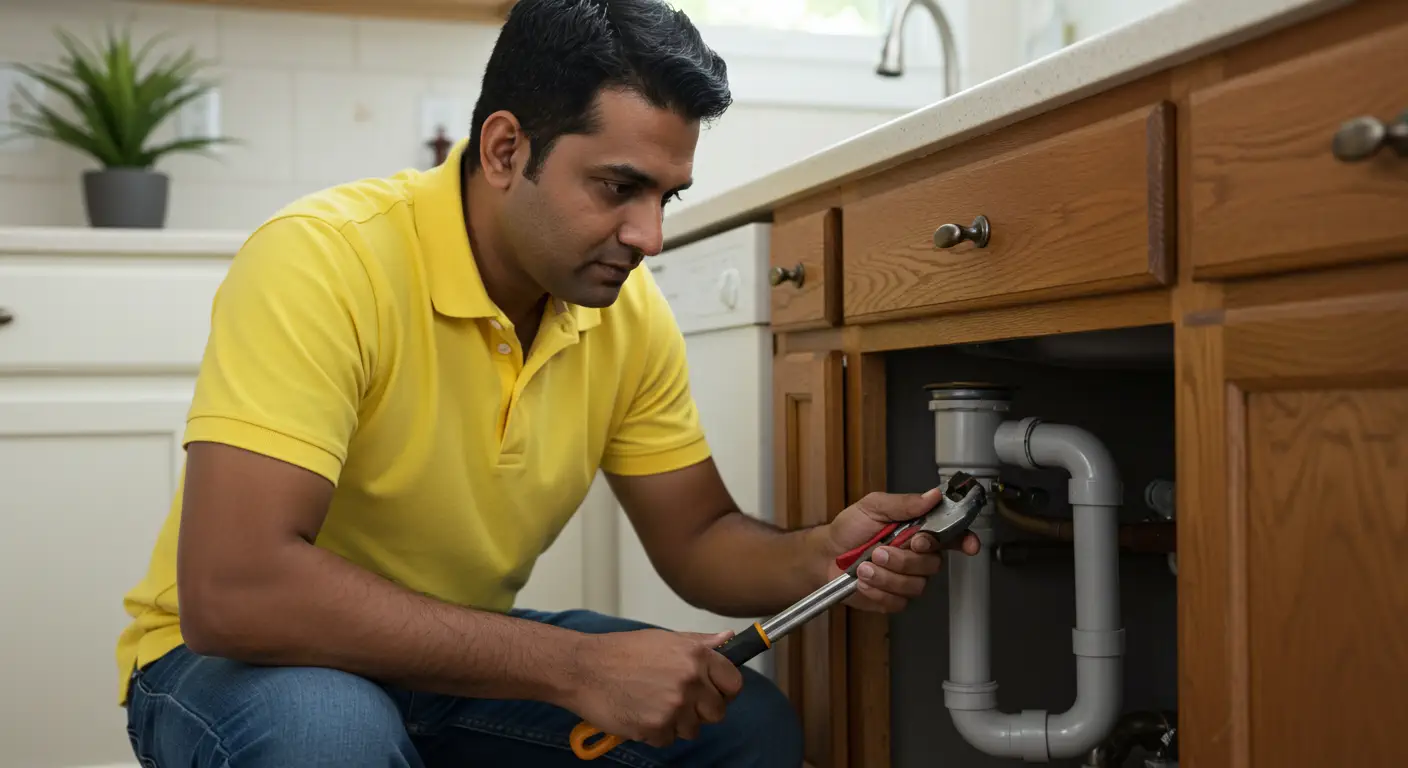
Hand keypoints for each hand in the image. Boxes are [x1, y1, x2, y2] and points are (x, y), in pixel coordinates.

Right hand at [566, 628, 743, 747]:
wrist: (584, 668)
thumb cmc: (620, 651)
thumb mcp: (663, 639)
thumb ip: (699, 643)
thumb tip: (728, 639)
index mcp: (695, 655)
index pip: (733, 683)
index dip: (724, 690)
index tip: (714, 692)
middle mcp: (689, 680)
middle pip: (717, 712)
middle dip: (701, 710)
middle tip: (679, 701)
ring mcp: (674, 706)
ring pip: (693, 729)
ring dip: (678, 723)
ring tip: (654, 704)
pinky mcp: (656, 727)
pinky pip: (668, 739)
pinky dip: (656, 732)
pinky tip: (641, 713)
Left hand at [819, 486, 981, 612]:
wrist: (825, 556)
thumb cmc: (849, 529)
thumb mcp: (873, 506)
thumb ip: (903, 503)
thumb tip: (932, 496)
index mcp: (918, 530)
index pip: (952, 536)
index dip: (965, 541)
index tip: (968, 544)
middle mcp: (917, 556)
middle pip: (933, 564)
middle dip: (903, 558)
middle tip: (880, 550)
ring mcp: (907, 579)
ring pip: (915, 584)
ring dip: (886, 574)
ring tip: (865, 564)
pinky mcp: (893, 599)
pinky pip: (897, 600)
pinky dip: (876, 589)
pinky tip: (864, 580)